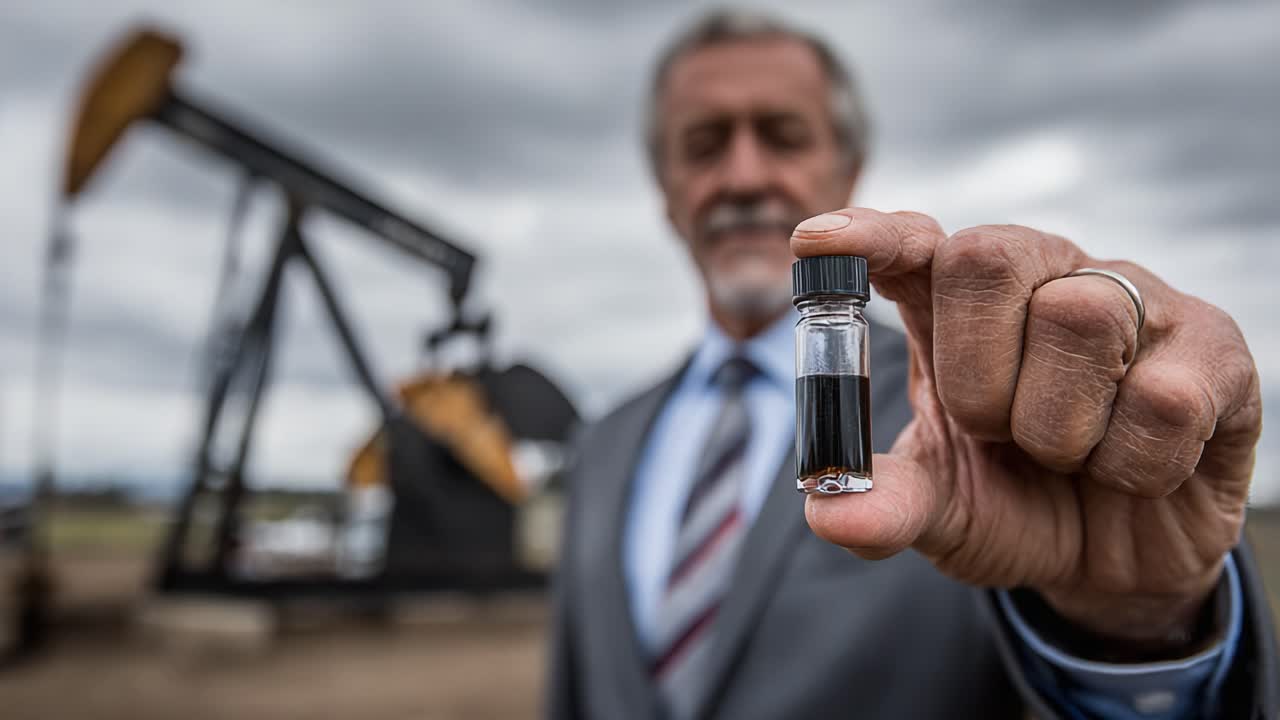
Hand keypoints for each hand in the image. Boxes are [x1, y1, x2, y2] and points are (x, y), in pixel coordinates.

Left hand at [791, 209, 1260, 650]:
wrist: (1113, 565)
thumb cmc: (1015, 506)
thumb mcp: (942, 512)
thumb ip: (886, 505)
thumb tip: (828, 513)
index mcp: (961, 305)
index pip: (915, 242)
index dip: (870, 235)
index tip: (813, 243)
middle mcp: (1045, 280)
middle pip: (987, 256)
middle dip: (975, 370)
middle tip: (993, 431)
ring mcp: (1135, 304)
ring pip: (1081, 318)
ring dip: (1057, 426)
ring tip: (1067, 456)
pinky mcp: (1214, 350)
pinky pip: (1164, 397)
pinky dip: (1131, 465)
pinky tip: (1132, 472)